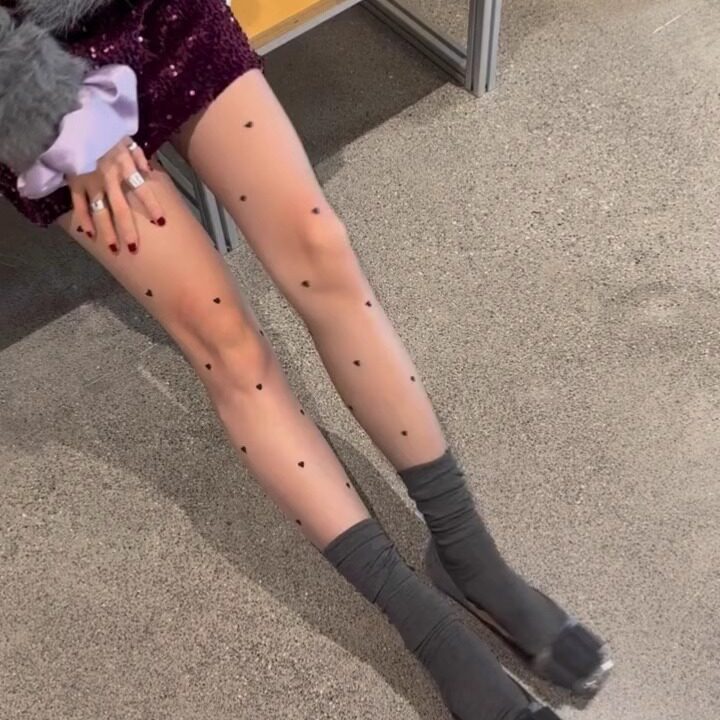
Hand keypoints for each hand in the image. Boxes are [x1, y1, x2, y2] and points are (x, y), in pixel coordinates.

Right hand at [68, 137, 164, 253]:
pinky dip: (83, 219)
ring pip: (100, 212)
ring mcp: (90, 182)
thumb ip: (139, 156)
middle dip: (128, 229)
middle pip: (121, 209)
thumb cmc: (102, 129)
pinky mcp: (74, 182)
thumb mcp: (125, 138)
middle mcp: (109, 178)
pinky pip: (79, 205)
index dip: (152, 206)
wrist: (71, 118)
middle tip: (134, 248)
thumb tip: (150, 173)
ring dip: (106, 231)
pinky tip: (89, 234)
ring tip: (114, 249)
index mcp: (124, 166)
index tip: (162, 222)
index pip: (142, 189)